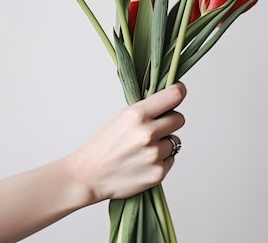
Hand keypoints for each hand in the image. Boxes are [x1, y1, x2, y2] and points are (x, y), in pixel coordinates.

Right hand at [70, 83, 185, 201]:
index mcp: (137, 115)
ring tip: (144, 149)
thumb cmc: (101, 147)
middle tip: (156, 128)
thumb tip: (165, 102)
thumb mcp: (119, 118)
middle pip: (179, 119)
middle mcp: (148, 133)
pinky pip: (171, 159)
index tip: (179, 91)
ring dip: (164, 143)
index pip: (173, 96)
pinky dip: (161, 160)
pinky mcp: (158, 173)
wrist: (88, 176)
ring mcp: (154, 154)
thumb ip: (144, 110)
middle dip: (170, 122)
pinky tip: (144, 162)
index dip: (178, 92)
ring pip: (175, 141)